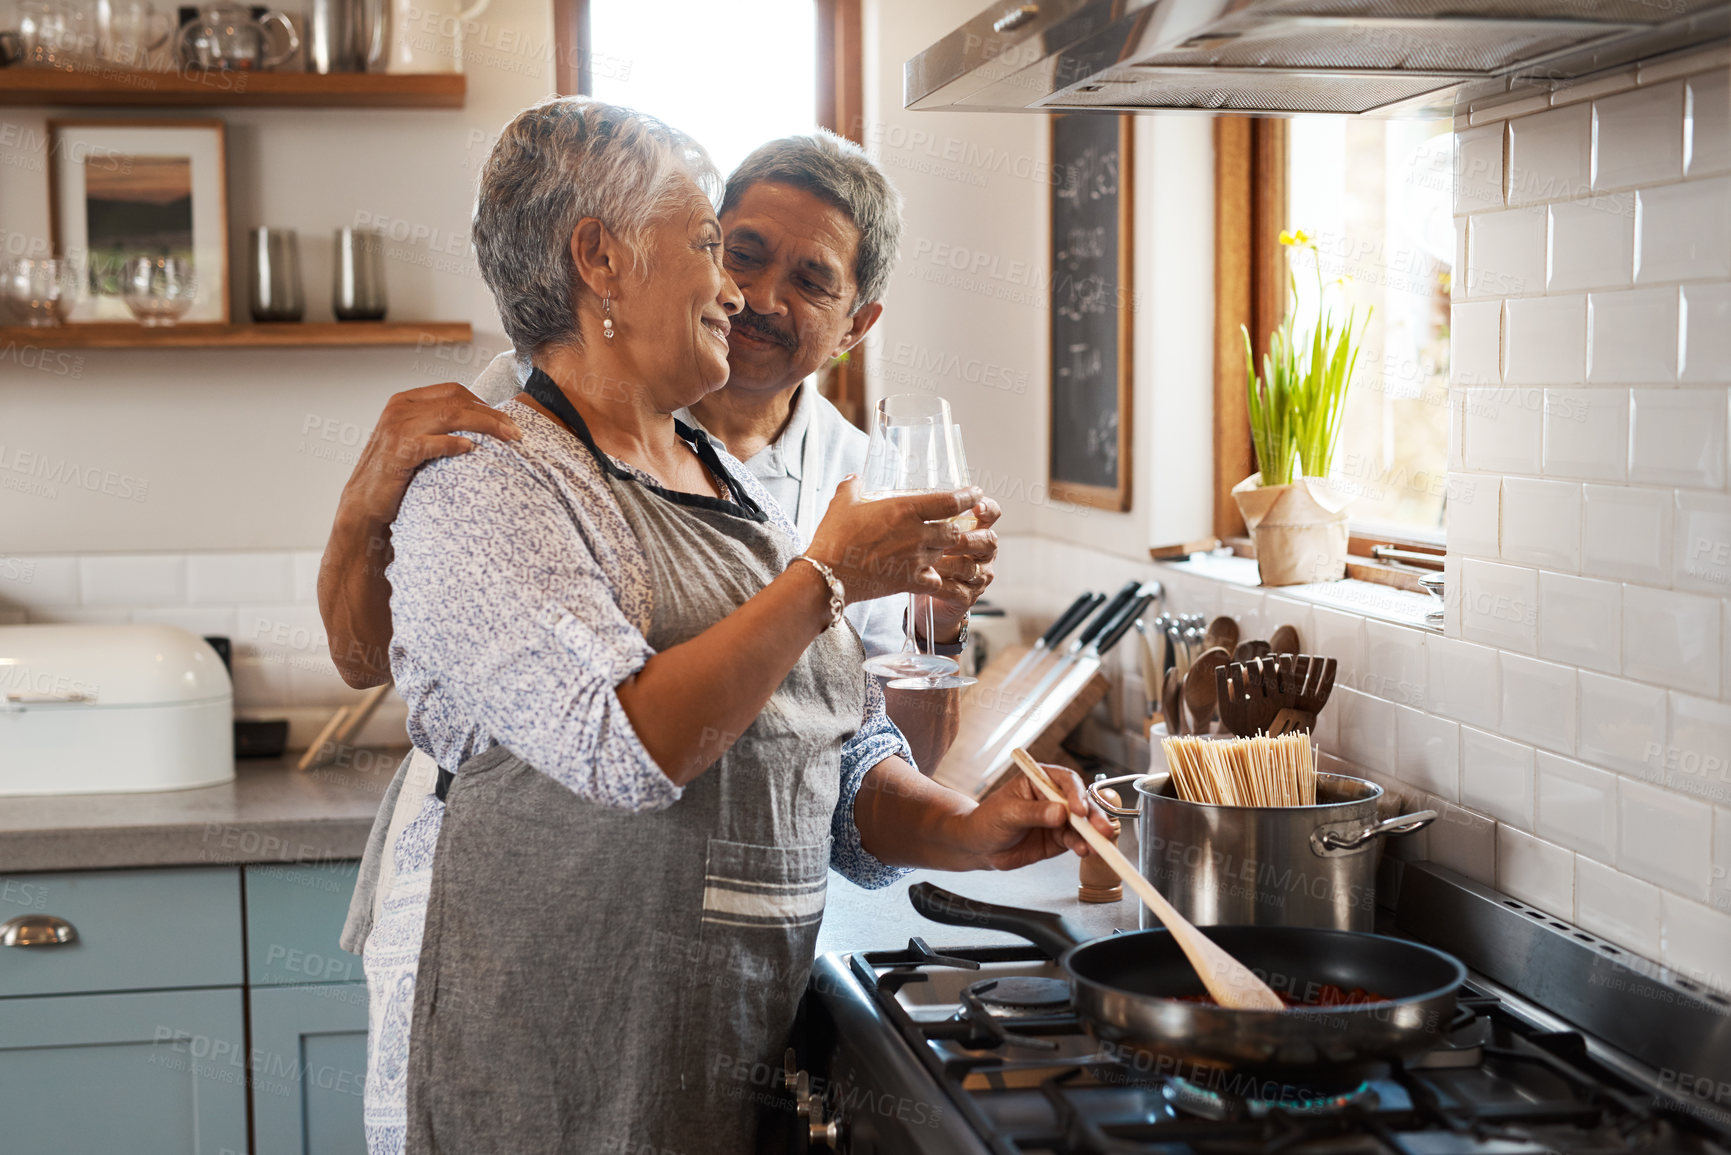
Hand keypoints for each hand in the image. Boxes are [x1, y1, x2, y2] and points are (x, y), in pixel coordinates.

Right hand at [338, 382, 521, 527]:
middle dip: (492, 415)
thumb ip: (438, 427)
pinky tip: (472, 449)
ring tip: (507, 439)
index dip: (484, 403)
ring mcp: (397, 428)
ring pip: (451, 416)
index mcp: (405, 401)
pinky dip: (455, 443)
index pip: (453, 391)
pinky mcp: (398, 451)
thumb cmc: (395, 475)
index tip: (505, 421)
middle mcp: (399, 408)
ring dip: (485, 426)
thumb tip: (480, 427)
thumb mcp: (415, 441)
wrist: (364, 505)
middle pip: (457, 401)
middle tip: (516, 432)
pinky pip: (434, 442)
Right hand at [805, 477, 988, 603]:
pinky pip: (937, 582)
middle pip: (954, 531)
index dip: (968, 497)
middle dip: (959, 528)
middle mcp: (917, 534)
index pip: (951, 502)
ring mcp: (916, 560)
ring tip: (945, 548)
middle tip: (961, 524)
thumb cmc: (835, 537)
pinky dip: (940, 580)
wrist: (829, 575)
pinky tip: (936, 577)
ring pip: (946, 554)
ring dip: (947, 551)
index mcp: (905, 509)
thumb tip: (855, 478)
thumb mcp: (842, 503)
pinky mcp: (911, 581)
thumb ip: (852, 487)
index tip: (975, 494)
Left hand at [922, 496, 1001, 639]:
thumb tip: (909, 496)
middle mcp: (983, 553)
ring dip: (950, 563)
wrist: (923, 593)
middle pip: (989, 541)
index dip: (987, 508)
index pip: (991, 514)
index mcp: (977, 530)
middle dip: (967, 539)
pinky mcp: (966, 597)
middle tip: (947, 540)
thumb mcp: (929, 532)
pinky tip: (927, 579)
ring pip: (970, 567)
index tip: (975, 505)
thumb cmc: (926, 556)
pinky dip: (941, 584)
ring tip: (930, 561)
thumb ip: (930, 516)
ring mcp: (978, 576)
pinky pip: (957, 590)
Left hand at [949, 764, 1113, 870]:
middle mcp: (1053, 797)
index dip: (1076, 794)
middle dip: (1093, 817)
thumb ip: (1034, 813)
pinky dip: (1082, 846)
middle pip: (1081, 803)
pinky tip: (1084, 851)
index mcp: (1039, 780)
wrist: (979, 847)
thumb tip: (1060, 813)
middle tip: (1102, 830)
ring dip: (1092, 835)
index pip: (1065, 781)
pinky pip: (1075, 841)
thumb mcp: (1007, 814)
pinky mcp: (1059, 839)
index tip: (1079, 810)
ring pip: (1083, 824)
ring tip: (1096, 846)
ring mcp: (1059, 819)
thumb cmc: (987, 820)